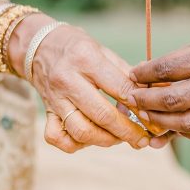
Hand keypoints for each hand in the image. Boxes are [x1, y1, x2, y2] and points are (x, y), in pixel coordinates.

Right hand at [8, 15, 148, 152]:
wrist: (37, 45)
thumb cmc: (76, 47)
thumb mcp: (102, 50)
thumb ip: (125, 73)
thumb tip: (150, 94)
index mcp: (86, 59)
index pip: (120, 88)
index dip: (140, 106)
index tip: (152, 117)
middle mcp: (67, 80)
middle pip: (102, 115)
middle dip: (127, 132)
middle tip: (142, 138)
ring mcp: (54, 98)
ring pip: (81, 131)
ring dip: (106, 140)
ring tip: (119, 138)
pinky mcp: (46, 112)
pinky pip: (57, 138)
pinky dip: (75, 144)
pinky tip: (89, 138)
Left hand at [126, 0, 189, 143]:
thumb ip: (188, 57)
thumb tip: (153, 74)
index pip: (170, 67)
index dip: (146, 74)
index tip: (133, 76)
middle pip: (174, 98)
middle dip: (147, 101)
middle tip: (132, 100)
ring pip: (189, 123)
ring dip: (162, 123)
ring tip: (148, 117)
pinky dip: (187, 133)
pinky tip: (176, 128)